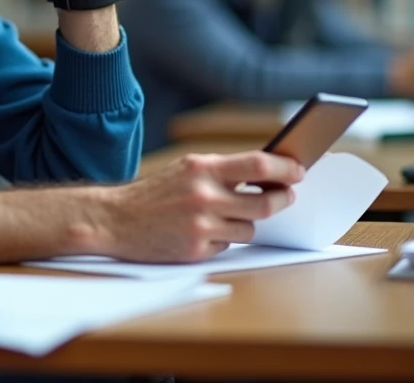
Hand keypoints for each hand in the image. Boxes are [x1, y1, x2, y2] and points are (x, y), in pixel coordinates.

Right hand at [97, 152, 303, 262]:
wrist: (114, 220)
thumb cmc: (154, 193)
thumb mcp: (186, 169)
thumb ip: (222, 171)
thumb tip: (267, 174)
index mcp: (202, 168)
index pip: (258, 164)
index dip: (286, 167)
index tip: (299, 169)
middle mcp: (203, 196)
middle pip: (264, 203)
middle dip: (280, 200)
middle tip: (286, 196)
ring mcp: (201, 226)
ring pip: (250, 229)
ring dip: (246, 224)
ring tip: (226, 216)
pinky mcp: (196, 251)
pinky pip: (228, 247)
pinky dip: (223, 241)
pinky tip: (202, 233)